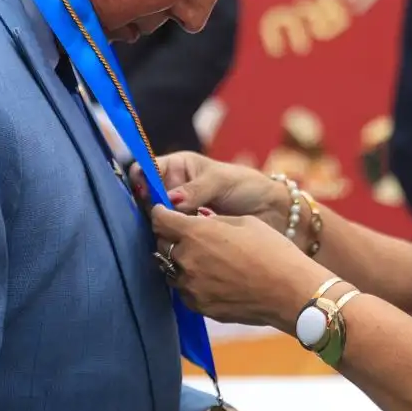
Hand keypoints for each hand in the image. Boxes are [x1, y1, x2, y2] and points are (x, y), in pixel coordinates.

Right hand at [134, 152, 288, 229]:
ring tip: (162, 232)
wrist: (271, 212)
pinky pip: (171, 234)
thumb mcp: (220, 181)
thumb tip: (170, 201)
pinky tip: (171, 243)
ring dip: (159, 224)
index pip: (148, 168)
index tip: (142, 192)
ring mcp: (179, 211)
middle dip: (148, 206)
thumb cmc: (247, 186)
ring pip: (157, 217)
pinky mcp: (187, 232)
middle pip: (147, 196)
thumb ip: (194, 190)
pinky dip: (171, 238)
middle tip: (154, 218)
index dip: (140, 178)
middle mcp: (173, 188)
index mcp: (178, 167)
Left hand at [151, 206, 327, 330]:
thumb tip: (199, 222)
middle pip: (162, 245)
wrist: (290, 291)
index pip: (160, 219)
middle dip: (172, 238)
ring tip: (205, 260)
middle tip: (189, 236)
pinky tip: (214, 280)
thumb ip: (212, 221)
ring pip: (172, 270)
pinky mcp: (199, 307)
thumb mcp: (243, 222)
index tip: (164, 212)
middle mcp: (186, 260)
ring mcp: (191, 287)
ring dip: (181, 263)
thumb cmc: (272, 251)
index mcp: (195, 233)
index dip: (161, 213)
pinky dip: (193, 283)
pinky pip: (186, 292)